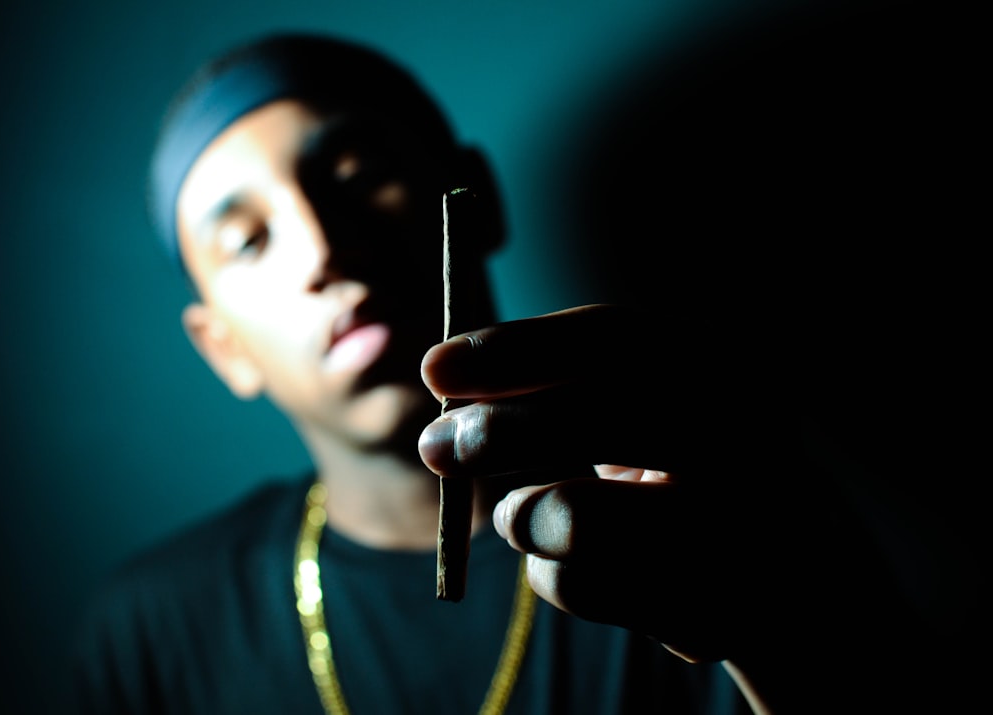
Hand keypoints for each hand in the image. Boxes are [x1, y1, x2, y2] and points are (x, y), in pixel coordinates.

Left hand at [416, 304, 872, 664]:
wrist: (807, 589)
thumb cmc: (691, 486)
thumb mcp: (642, 425)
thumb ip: (560, 401)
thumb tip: (446, 399)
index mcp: (722, 373)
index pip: (614, 339)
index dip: (516, 346)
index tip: (434, 364)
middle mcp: (746, 437)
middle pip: (601, 415)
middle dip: (501, 430)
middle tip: (435, 446)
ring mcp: (743, 526)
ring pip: (578, 518)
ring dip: (527, 519)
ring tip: (535, 520)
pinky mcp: (721, 607)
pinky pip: (586, 589)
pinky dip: (560, 582)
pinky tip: (600, 577)